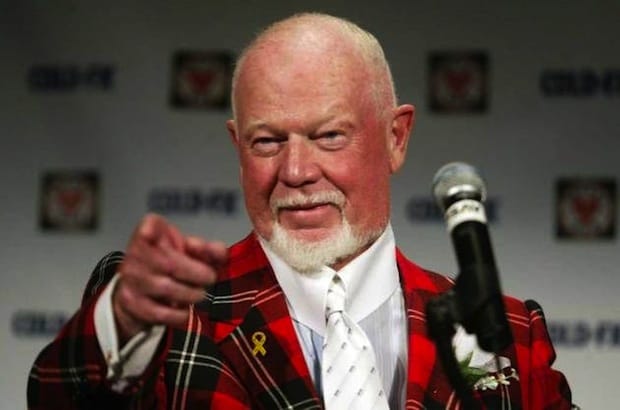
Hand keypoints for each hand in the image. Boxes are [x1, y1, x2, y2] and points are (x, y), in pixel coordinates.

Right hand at [112, 213, 226, 342]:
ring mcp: (130, 277)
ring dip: (190, 294)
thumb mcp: (190, 249)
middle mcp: (134, 251)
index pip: (153, 227)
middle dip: (196, 273)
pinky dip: (177, 314)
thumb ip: (209, 249)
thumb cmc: (169, 260)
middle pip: (170, 263)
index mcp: (149, 230)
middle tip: (210, 278)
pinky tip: (186, 310)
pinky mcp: (130, 301)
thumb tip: (220, 252)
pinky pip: (157, 311)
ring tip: (200, 294)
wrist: (141, 286)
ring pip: (165, 288)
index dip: (170, 236)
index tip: (192, 245)